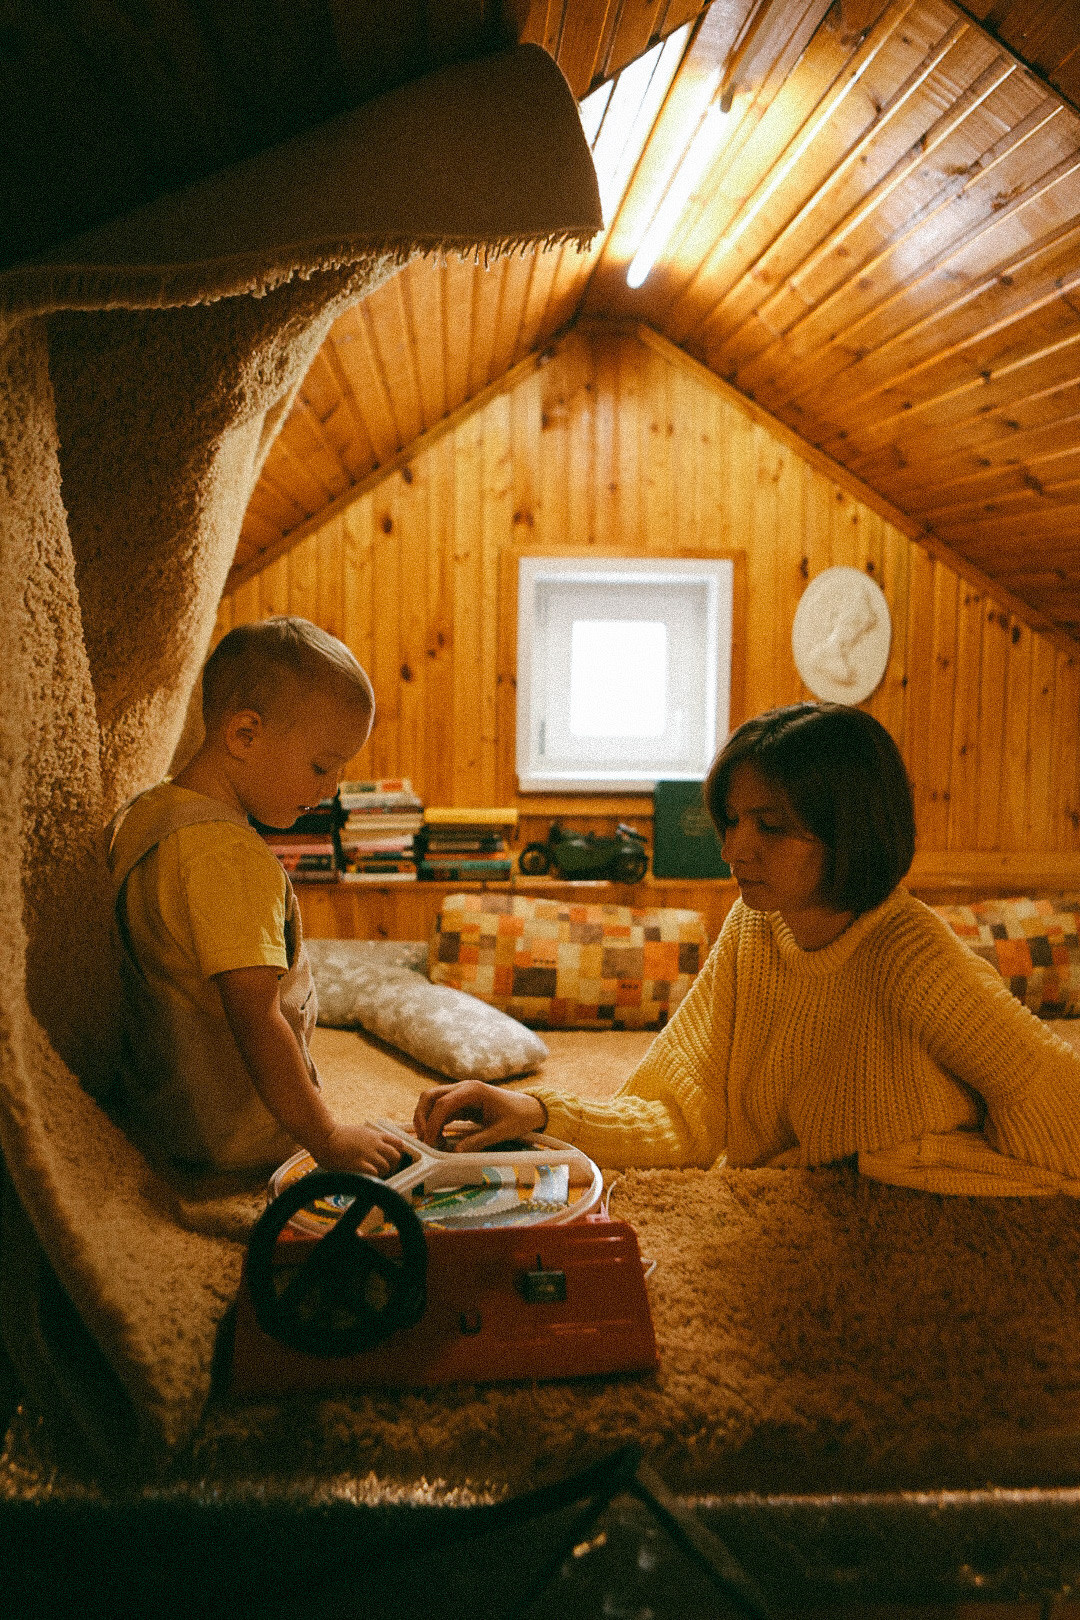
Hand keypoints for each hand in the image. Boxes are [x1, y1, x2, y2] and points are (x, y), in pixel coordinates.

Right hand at [317, 1121, 405, 1176]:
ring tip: (374, 1175)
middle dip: (393, 1165)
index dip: (399, 1152)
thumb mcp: (359, 1132)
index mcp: (374, 1135)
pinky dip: (372, 1177)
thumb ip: (369, 1139)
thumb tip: (374, 1149)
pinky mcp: (359, 1164)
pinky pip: (374, 1173)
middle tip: (387, 1170)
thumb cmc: (336, 1136)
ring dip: (382, 1173)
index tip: (394, 1158)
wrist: (324, 1137)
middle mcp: (374, 1144)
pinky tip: (365, 1176)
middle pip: (396, 1156)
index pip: (398, 1142)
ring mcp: (367, 1154)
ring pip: (386, 1166)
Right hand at [413, 1081, 545, 1150]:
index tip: (430, 1141)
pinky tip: (438, 1138)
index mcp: (473, 1090)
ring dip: (426, 1120)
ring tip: (431, 1141)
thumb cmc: (518, 1116)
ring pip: (432, 1102)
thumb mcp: (501, 1132)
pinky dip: (435, 1122)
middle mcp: (463, 1088)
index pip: (443, 1103)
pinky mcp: (461, 1103)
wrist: (530, 1108)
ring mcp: (461, 1094)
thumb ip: (478, 1141)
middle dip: (422, 1117)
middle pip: (430, 1096)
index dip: (432, 1122)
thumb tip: (456, 1152)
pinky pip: (441, 1110)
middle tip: (424, 1140)